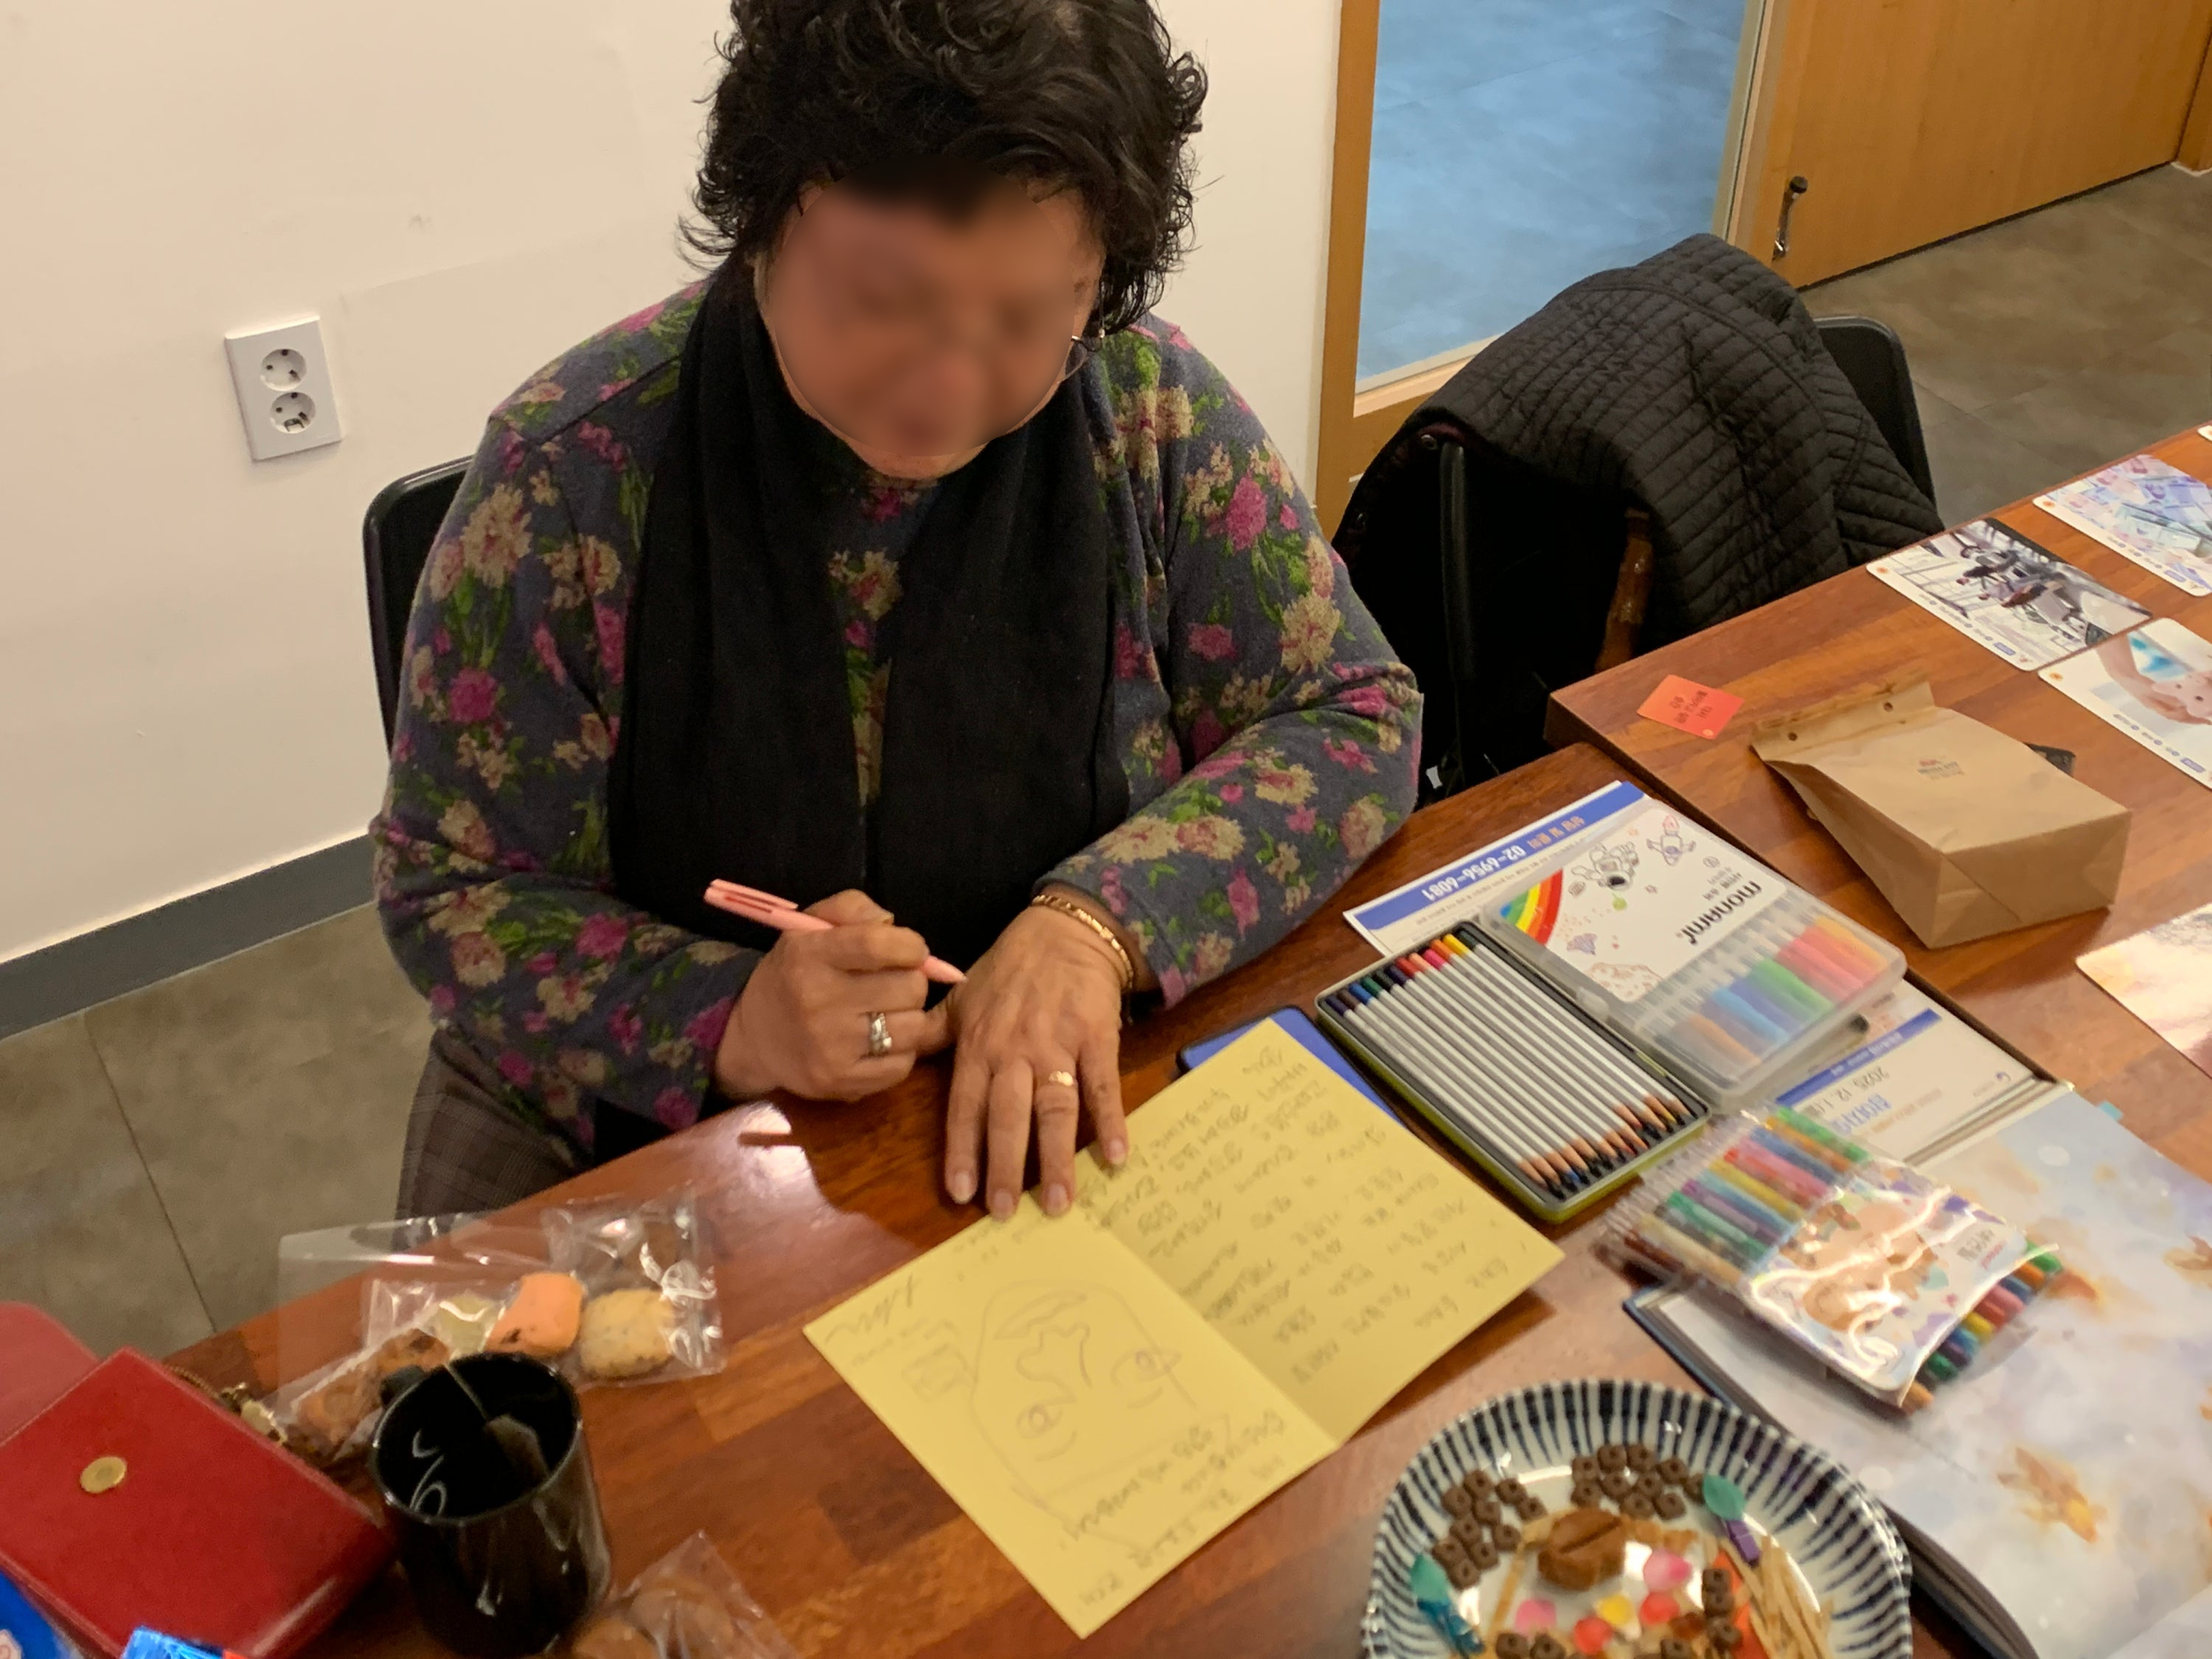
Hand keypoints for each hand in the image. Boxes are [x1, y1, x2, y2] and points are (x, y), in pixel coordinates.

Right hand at [714, 890, 950, 1100]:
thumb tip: (892, 924)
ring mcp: (830, 1048)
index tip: (913, 950)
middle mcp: (818, 1002)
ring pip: (913, 1028)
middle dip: (911, 981)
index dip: (910, 946)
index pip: (876, 944)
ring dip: (910, 1018)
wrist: (752, 1039)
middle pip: (908, 988)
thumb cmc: (792, 976)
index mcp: (809, 956)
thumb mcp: (809, 927)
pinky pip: (902, 1065)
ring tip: (888, 1013)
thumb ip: (852, 909)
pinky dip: (901, 1052)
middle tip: (894, 985)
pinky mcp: (840, 1083)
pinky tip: (881, 1042)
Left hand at [942, 895, 1132, 1218]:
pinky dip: (1111, 1120)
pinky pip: (1102, 1084)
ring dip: (1056, 1158)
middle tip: (1005, 1213)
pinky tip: (1117, 1157)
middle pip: (1007, 1117)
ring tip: (1058, 1202)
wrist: (1066, 931)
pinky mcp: (1096, 1037)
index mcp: (978, 1047)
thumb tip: (895, 1054)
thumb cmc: (1010, 969)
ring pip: (1053, 1109)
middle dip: (1005, 1167)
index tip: (960, 1194)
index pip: (965, 1108)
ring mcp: (1057, 1046)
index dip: (963, 1151)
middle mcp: (1014, 1052)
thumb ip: (933, 1033)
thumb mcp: (962, 998)